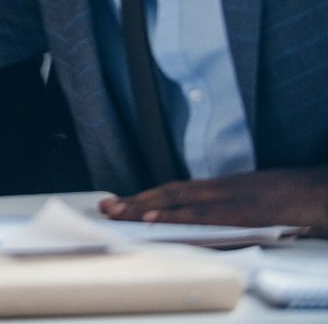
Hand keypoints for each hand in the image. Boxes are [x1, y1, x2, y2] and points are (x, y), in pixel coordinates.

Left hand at [100, 167, 327, 231]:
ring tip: (116, 211)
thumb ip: (240, 208)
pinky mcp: (244, 210)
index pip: (181, 190)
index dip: (151, 196)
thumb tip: (217, 220)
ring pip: (180, 200)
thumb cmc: (302, 199)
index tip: (124, 201)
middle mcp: (225, 188)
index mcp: (229, 187)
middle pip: (172, 192)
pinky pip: (203, 214)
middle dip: (136, 200)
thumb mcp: (265, 202)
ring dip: (144, 206)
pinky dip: (175, 215)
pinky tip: (152, 217)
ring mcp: (233, 197)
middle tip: (106, 206)